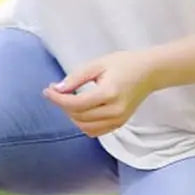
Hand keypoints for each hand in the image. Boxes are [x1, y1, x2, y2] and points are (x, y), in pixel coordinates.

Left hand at [43, 50, 157, 136]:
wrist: (148, 72)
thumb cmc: (123, 64)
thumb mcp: (97, 64)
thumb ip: (76, 77)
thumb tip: (57, 88)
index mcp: (109, 94)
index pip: (77, 104)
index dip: (58, 99)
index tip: (46, 90)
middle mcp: (115, 112)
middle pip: (79, 116)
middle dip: (62, 105)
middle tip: (54, 91)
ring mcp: (119, 121)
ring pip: (86, 127)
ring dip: (71, 116)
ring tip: (66, 99)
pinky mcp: (120, 124)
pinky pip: (96, 131)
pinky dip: (83, 123)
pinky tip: (78, 110)